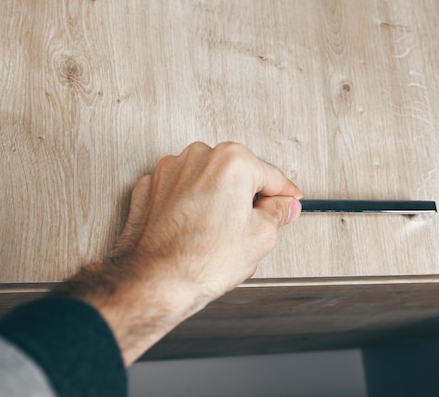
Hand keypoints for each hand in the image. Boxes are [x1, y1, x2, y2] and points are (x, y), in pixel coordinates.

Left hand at [54, 142, 302, 364]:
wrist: (155, 281)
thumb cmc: (200, 261)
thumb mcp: (262, 236)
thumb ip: (279, 213)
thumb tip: (283, 206)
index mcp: (232, 160)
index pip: (272, 176)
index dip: (285, 194)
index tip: (289, 201)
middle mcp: (198, 157)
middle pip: (237, 177)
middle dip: (247, 202)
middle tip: (253, 230)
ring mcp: (169, 171)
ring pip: (208, 184)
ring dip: (219, 206)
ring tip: (223, 240)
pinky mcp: (149, 188)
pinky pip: (181, 193)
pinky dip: (192, 209)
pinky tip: (198, 235)